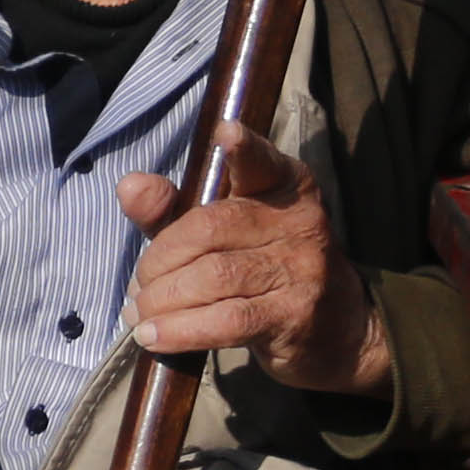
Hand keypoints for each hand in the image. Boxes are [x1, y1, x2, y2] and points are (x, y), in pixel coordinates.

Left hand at [114, 128, 389, 400]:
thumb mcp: (223, 232)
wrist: (338, 330)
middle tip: (139, 285)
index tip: (226, 133)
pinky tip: (155, 336)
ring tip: (139, 314)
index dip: (244, 149)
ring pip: (214, 277)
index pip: (261, 162)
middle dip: (161, 259)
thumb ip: (173, 210)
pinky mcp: (294, 316)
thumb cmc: (266, 269)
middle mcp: (299, 221)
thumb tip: (130, 186)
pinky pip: (227, 321)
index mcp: (284, 185)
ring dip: (164, 299)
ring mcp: (301, 269)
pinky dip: (181, 330)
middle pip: (210, 228)